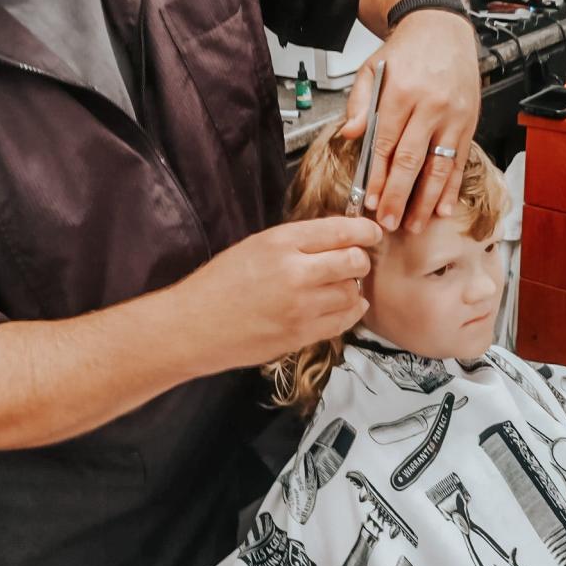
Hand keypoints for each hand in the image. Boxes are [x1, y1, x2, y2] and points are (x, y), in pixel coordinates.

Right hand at [181, 217, 381, 371]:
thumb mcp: (255, 246)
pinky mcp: (302, 334)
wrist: (193, 326)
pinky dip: (350, 311)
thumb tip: (337, 237)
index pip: (340, 230)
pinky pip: (343, 321)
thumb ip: (296, 241)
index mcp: (280, 242)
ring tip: (339, 286)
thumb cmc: (218, 285)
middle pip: (354, 261)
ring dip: (352, 287)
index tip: (372, 232)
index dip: (364, 230)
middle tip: (355, 261)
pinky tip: (343, 306)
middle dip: (360, 260)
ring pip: (352, 292)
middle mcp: (295, 272)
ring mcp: (301, 306)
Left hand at [342, 12, 479, 232]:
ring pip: (439, 166)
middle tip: (389, 222)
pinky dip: (452, 187)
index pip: (385, 144)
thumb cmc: (405, 51)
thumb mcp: (370, 69)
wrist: (441, 27)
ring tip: (414, 223)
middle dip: (399, 196)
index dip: (377, 177)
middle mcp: (429, 106)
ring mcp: (453, 115)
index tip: (370, 201)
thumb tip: (350, 135)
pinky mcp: (469, 122)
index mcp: (400, 93)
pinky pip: (460, 161)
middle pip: (411, 160)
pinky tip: (444, 207)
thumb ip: (359, 104)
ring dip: (426, 200)